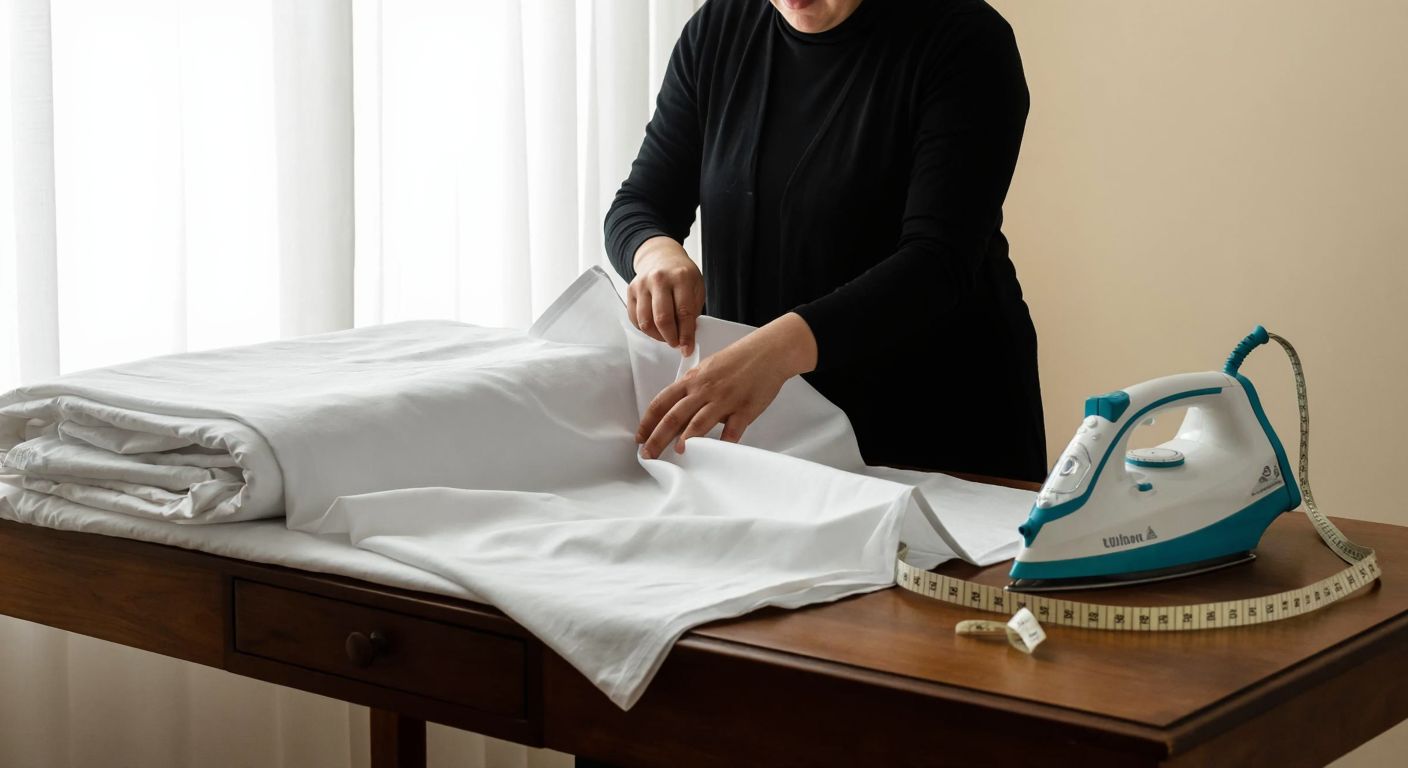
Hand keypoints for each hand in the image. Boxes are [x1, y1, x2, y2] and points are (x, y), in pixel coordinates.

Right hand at [628, 236, 704, 355]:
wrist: (661, 256)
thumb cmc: (682, 275)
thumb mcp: (696, 287)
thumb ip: (692, 311)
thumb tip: (686, 338)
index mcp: (680, 277)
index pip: (683, 312)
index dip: (686, 334)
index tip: (687, 348)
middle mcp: (659, 279)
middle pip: (662, 318)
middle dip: (670, 338)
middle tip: (676, 344)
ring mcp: (642, 284)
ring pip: (645, 321)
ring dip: (657, 336)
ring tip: (666, 337)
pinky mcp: (630, 290)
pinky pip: (635, 318)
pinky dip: (645, 329)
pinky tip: (655, 329)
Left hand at [637, 312, 817, 457]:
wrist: (768, 352)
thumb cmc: (737, 360)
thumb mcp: (708, 369)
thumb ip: (692, 389)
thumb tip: (678, 412)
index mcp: (692, 380)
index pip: (662, 402)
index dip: (648, 421)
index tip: (639, 437)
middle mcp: (704, 390)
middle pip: (674, 416)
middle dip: (657, 438)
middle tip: (648, 455)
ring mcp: (725, 400)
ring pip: (700, 422)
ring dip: (687, 439)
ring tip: (678, 453)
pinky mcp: (745, 408)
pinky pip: (733, 429)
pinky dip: (725, 442)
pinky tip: (717, 454)